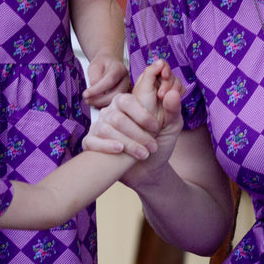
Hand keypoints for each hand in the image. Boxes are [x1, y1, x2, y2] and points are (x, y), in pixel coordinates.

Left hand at [81, 53, 130, 108]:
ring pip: (117, 100)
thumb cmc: (103, 64)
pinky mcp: (124, 96)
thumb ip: (95, 77)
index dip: (97, 89)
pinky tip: (98, 103)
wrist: (110, 63)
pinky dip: (106, 106)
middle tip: (87, 100)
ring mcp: (127, 89)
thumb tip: (94, 91)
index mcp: (120, 68)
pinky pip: (117, 104)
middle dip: (99, 100)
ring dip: (102, 104)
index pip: (110, 80)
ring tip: (91, 101)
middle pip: (116, 93)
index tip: (85, 94)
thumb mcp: (95, 66)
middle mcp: (126, 79)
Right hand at [84, 60, 181, 181]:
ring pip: (106, 130)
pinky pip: (92, 142)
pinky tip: (119, 151)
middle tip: (152, 147)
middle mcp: (109, 112)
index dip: (142, 115)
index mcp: (125, 102)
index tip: (156, 128)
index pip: (127, 101)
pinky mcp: (91, 143)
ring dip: (128, 144)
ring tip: (143, 154)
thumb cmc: (158, 143)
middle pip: (117, 118)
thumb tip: (173, 93)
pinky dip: (106, 146)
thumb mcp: (171, 126)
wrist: (149, 170)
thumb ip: (173, 109)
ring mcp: (98, 127)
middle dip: (137, 134)